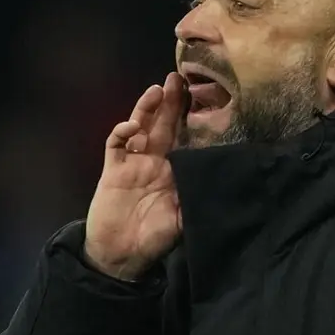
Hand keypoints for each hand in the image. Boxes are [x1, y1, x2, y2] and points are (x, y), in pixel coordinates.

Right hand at [83, 72, 187, 280]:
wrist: (120, 255)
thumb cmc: (153, 239)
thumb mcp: (183, 220)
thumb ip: (196, 199)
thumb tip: (221, 182)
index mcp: (174, 171)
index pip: (185, 137)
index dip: (191, 118)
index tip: (203, 97)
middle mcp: (154, 162)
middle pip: (164, 125)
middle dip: (171, 102)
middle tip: (178, 79)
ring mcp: (132, 163)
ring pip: (140, 128)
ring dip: (147, 109)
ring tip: (156, 89)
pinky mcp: (113, 169)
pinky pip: (116, 145)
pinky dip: (122, 132)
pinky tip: (132, 126)